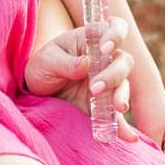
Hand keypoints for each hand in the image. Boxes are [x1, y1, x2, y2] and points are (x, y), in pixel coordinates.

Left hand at [23, 16, 138, 142]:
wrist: (36, 89)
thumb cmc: (42, 65)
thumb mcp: (46, 60)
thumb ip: (65, 62)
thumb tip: (85, 64)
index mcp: (92, 39)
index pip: (115, 28)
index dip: (116, 35)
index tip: (105, 48)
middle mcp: (104, 59)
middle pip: (123, 61)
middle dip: (114, 74)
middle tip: (95, 87)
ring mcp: (106, 82)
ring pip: (123, 85)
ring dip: (121, 95)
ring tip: (115, 108)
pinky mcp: (102, 104)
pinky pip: (115, 114)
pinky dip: (122, 125)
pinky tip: (128, 136)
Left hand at [132, 91, 164, 159]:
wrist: (143, 84)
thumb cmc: (148, 107)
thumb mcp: (150, 132)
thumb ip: (152, 150)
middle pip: (163, 160)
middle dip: (151, 164)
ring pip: (156, 153)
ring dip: (146, 156)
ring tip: (133, 161)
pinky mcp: (157, 130)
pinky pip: (150, 145)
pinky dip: (142, 148)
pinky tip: (132, 149)